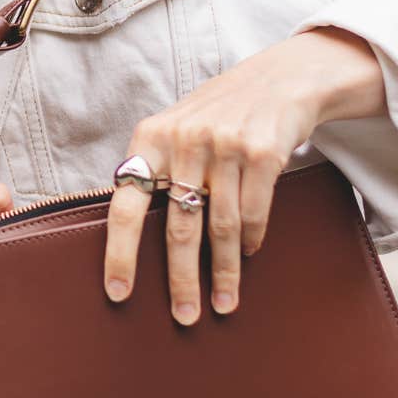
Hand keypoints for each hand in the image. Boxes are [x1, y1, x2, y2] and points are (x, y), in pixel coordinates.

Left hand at [102, 26, 385, 324]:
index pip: (125, 205)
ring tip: (224, 303)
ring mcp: (223, 145)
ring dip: (224, 273)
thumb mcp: (176, 131)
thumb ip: (156, 170)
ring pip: (219, 228)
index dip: (120, 253)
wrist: (279, 80)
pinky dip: (250, 241)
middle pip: (177, 227)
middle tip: (183, 317)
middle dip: (180, 279)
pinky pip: (252, 213)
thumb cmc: (218, 116)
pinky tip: (248, 256)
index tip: (118, 293)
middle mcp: (183, 140)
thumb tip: (129, 235)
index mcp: (150, 138)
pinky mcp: (261, 152)